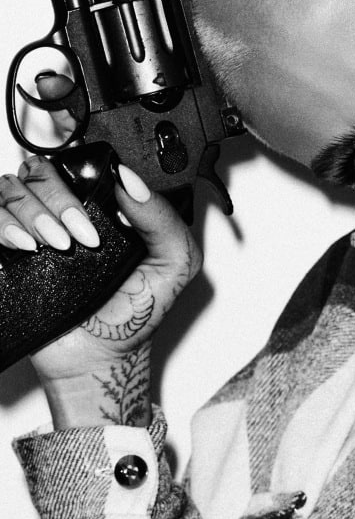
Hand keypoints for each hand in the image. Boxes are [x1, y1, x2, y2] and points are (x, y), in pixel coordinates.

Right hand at [1, 74, 201, 426]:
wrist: (103, 356)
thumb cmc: (138, 310)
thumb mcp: (175, 262)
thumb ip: (163, 217)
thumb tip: (132, 180)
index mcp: (104, 204)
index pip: (83, 162)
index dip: (90, 172)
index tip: (106, 204)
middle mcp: (66, 211)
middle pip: (43, 171)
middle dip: (61, 200)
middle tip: (83, 235)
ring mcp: (35, 229)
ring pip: (12, 188)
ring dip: (35, 214)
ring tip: (60, 246)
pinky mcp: (9, 251)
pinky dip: (5, 227)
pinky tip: (28, 248)